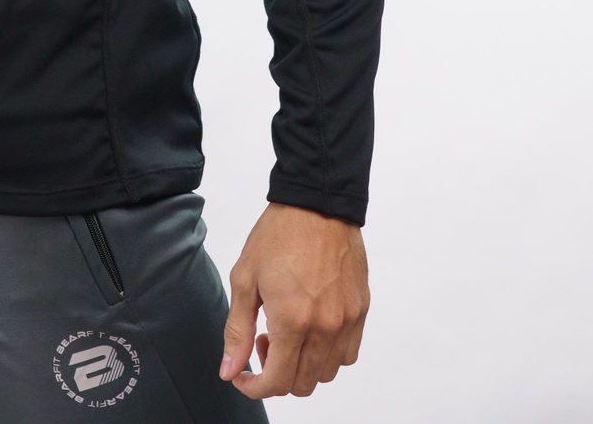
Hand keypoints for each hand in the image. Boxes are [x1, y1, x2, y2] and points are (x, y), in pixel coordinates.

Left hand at [219, 202, 368, 398]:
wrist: (316, 203)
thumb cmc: (277, 235)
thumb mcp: (245, 279)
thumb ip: (237, 330)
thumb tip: (230, 370)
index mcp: (293, 320)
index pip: (278, 382)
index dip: (255, 388)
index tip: (243, 376)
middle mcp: (326, 327)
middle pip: (303, 384)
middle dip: (277, 373)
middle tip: (263, 341)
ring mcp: (348, 320)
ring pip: (327, 373)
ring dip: (303, 365)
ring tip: (287, 331)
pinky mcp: (362, 310)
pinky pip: (348, 354)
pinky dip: (328, 354)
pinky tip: (311, 327)